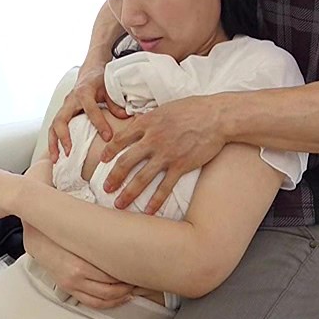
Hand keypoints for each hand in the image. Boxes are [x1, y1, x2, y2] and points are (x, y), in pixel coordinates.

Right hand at [24, 223, 135, 308]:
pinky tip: (116, 298)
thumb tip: (122, 242)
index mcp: (80, 263)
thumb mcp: (80, 233)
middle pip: (110, 289)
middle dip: (128, 286)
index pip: (112, 275)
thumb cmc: (57, 230)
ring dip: (120, 296)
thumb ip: (101, 240)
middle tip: (139, 279)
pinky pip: (91, 302)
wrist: (36, 235)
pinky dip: (107, 303)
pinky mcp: (68, 288)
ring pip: (102, 299)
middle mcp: (75, 277)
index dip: (129, 274)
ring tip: (131, 289)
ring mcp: (71, 284)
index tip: (138, 269)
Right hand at [48, 64, 128, 162]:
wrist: (90, 71)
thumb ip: (115, 102)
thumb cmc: (100, 80)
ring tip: (56, 160)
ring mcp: (65, 107)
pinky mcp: (63, 113)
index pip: (91, 109)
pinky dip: (53, 142)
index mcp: (84, 92)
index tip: (108, 138)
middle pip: (61, 119)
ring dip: (53, 143)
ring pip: (53, 126)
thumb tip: (123, 117)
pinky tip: (56, 156)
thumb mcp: (110, 87)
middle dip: (64, 137)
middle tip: (69, 152)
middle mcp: (71, 100)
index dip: (99, 123)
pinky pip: (54, 128)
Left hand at [101, 95, 225, 213]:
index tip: (102, 161)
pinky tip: (148, 210)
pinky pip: (165, 187)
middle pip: (126, 162)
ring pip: (142, 178)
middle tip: (105, 188)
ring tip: (119, 204)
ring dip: (128, 193)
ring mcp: (167, 154)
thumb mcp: (164, 108)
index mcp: (147, 123)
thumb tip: (137, 123)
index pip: (120, 139)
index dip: (109, 152)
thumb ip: (149, 119)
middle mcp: (153, 140)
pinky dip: (156, 200)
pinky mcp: (181, 165)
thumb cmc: (192, 108)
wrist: (216, 116)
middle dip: (113, 177)